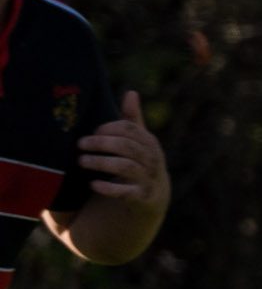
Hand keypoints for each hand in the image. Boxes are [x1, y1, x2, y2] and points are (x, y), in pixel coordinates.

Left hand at [80, 93, 164, 207]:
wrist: (154, 195)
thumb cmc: (140, 161)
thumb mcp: (139, 141)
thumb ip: (133, 119)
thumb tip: (132, 92)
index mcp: (150, 142)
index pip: (129, 129)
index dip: (108, 128)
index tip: (92, 131)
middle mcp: (153, 159)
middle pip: (126, 147)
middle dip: (101, 143)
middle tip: (80, 144)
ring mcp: (149, 178)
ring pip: (125, 167)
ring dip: (101, 163)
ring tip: (81, 161)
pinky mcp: (143, 196)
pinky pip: (126, 192)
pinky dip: (109, 188)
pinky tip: (93, 184)